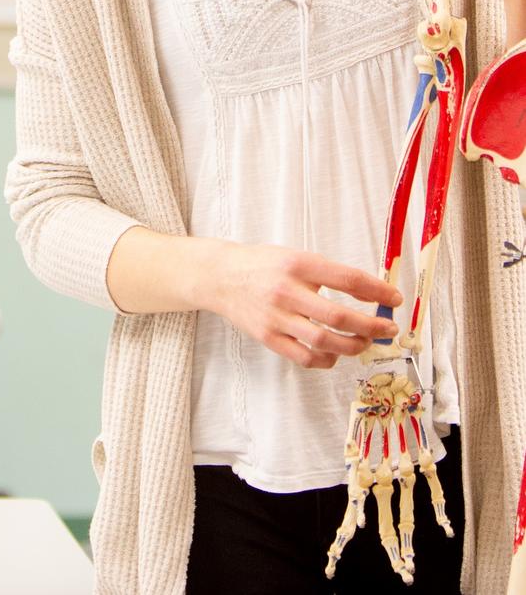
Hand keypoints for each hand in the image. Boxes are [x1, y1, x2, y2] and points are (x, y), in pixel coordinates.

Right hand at [206, 243, 401, 369]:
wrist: (221, 276)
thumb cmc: (264, 265)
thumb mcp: (297, 257)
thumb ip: (328, 273)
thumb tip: (369, 292)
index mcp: (298, 264)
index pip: (347, 278)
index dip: (376, 291)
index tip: (394, 299)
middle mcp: (287, 291)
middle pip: (339, 316)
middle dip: (371, 326)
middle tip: (388, 329)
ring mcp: (276, 317)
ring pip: (324, 341)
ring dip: (353, 346)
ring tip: (365, 342)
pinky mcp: (268, 338)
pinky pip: (305, 357)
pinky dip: (326, 359)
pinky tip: (336, 353)